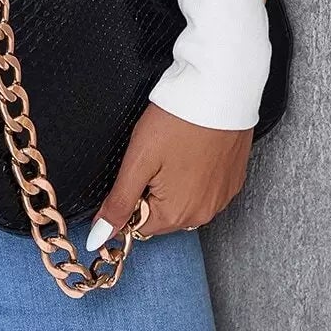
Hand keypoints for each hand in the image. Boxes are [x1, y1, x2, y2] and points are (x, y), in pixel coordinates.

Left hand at [84, 101, 253, 248]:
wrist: (219, 92)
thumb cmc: (176, 121)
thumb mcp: (138, 160)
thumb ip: (119, 203)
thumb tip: (97, 239)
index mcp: (176, 215)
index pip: (139, 225)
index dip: (130, 198)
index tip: (137, 168)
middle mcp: (204, 215)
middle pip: (162, 215)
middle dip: (152, 191)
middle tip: (155, 155)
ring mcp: (222, 199)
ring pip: (185, 202)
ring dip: (174, 184)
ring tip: (175, 149)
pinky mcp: (233, 182)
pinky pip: (206, 189)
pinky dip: (196, 175)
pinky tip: (193, 149)